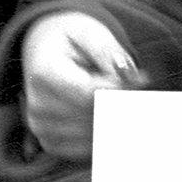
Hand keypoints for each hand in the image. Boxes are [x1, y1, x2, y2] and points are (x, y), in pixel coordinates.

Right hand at [22, 10, 145, 161]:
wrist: (45, 48)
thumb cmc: (71, 38)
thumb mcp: (90, 32)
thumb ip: (109, 52)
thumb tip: (130, 76)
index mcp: (44, 73)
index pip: (88, 94)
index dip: (120, 91)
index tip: (143, 79)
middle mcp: (36, 105)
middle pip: (93, 115)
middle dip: (124, 104)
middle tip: (144, 91)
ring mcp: (40, 127)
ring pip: (92, 134)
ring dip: (118, 120)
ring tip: (131, 100)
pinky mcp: (49, 142)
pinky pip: (85, 149)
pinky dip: (105, 136)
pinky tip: (115, 116)